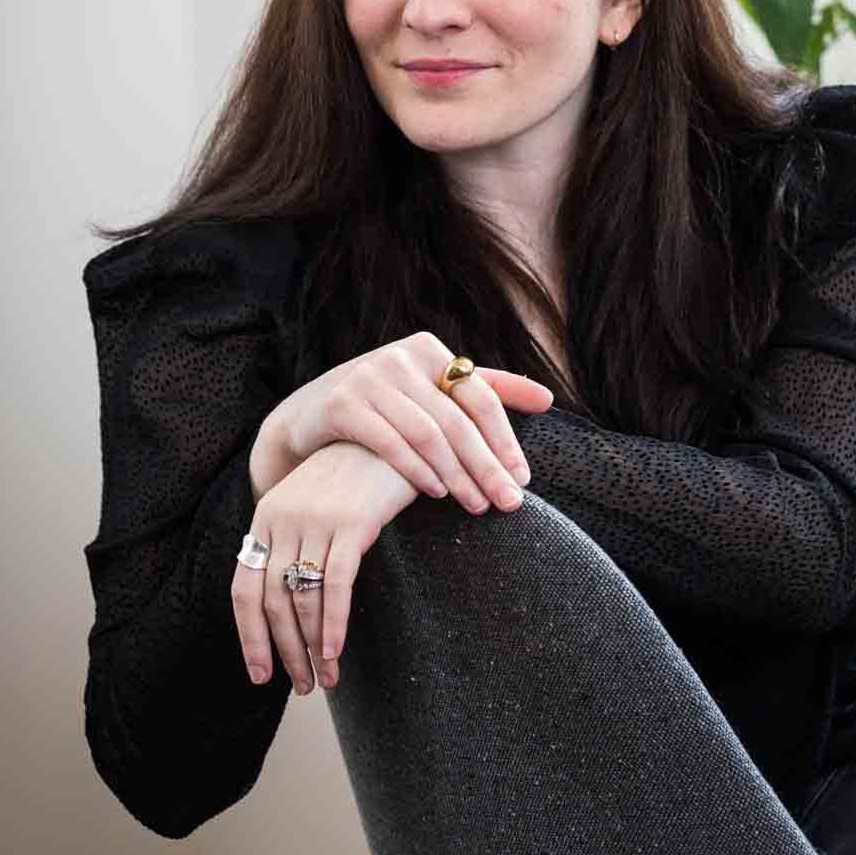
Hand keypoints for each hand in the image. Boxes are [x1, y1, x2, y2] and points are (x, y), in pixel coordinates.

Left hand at [231, 439, 416, 695]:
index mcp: (267, 514)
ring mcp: (316, 518)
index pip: (244, 588)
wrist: (395, 432)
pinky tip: (335, 651)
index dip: (250, 637)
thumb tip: (290, 606)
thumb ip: (297, 542)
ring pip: (303, 599)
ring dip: (312, 648)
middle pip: (271, 602)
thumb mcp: (315, 503)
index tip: (261, 673)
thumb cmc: (357, 476)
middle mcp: (283, 517)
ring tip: (325, 678)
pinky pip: (335, 586)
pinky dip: (332, 625)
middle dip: (285, 652)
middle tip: (302, 685)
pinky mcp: (353, 522)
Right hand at [250, 331, 554, 516]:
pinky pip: (390, 442)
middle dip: (487, 466)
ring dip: (457, 474)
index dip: (506, 439)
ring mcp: (368, 377)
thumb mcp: (432, 391)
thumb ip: (487, 390)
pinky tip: (437, 492)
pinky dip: (417, 470)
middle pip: (458, 420)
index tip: (524, 478)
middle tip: (509, 503)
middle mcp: (400, 356)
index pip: (481, 397)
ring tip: (476, 505)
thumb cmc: (385, 404)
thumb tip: (547, 399)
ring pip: (428, 434)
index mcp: (429, 349)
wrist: (308, 414)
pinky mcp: (341, 403)